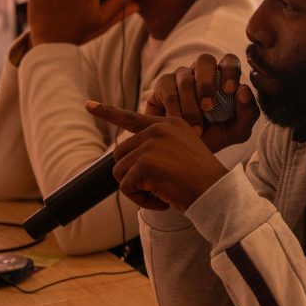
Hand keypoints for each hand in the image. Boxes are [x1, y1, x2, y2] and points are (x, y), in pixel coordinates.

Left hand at [85, 103, 228, 210]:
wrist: (217, 193)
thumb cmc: (203, 181)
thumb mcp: (183, 154)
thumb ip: (158, 148)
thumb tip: (125, 159)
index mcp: (169, 124)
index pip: (132, 117)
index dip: (108, 112)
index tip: (88, 105)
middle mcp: (158, 129)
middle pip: (120, 153)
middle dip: (132, 175)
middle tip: (157, 188)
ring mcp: (150, 144)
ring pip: (120, 171)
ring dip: (137, 189)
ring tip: (162, 194)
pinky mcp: (144, 163)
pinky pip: (126, 187)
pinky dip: (141, 200)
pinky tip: (162, 200)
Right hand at [145, 53, 258, 152]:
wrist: (184, 150)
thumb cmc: (214, 135)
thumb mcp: (236, 130)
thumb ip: (248, 112)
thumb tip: (244, 90)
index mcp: (223, 77)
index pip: (230, 61)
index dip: (230, 71)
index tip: (230, 90)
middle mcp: (202, 72)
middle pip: (205, 60)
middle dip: (207, 83)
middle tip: (208, 108)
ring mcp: (181, 76)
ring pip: (186, 80)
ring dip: (192, 107)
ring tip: (196, 130)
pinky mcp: (163, 85)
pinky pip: (169, 93)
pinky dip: (176, 112)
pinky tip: (180, 126)